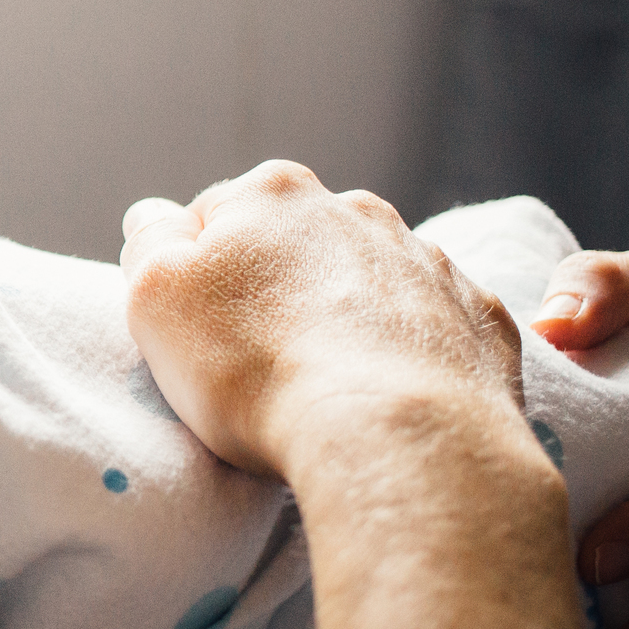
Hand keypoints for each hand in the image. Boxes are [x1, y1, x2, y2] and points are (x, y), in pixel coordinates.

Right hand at [119, 162, 528, 491]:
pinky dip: (411, 351)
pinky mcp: (479, 317)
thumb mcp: (154, 298)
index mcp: (274, 194)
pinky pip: (432, 325)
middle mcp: (357, 209)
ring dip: (346, 316)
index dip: (197, 276)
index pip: (213, 218)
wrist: (394, 435)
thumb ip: (148, 241)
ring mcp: (427, 261)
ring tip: (327, 385)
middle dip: (276, 288)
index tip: (199, 332)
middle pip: (296, 245)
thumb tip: (156, 214)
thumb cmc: (255, 368)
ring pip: (368, 280)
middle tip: (258, 362)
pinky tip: (389, 395)